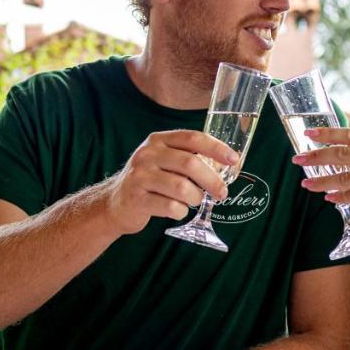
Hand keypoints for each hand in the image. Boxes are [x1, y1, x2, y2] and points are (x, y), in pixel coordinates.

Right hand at [97, 130, 237, 235]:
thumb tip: (225, 166)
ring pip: (181, 187)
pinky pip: (170, 207)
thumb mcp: (163, 161)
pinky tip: (179, 211)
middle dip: (212, 180)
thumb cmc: (149, 182)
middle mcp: (147, 154)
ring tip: (195, 201)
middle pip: (189, 164)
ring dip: (196, 198)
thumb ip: (188, 158)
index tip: (234, 160)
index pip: (192, 138)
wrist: (115, 203)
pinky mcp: (137, 199)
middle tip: (222, 192)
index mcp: (158, 140)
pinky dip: (181, 211)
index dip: (216, 148)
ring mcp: (140, 176)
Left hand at [293, 127, 349, 232]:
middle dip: (317, 156)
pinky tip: (328, 197)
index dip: (328, 134)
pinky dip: (338, 197)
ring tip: (307, 184)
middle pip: (343, 153)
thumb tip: (335, 149)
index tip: (308, 134)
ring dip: (322, 181)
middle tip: (299, 160)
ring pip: (344, 176)